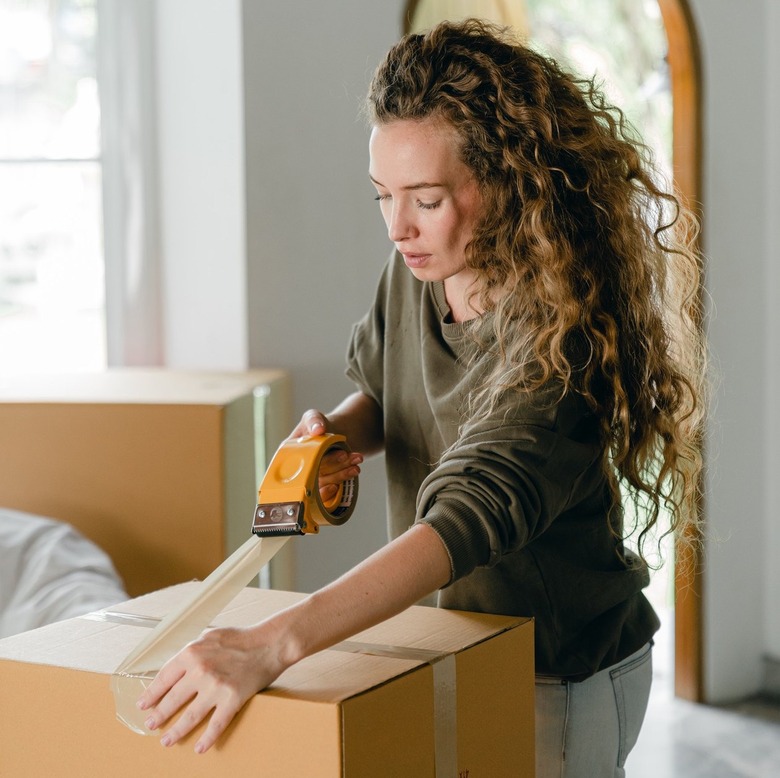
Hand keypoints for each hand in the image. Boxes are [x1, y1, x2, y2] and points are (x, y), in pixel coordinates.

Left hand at [137, 624, 285, 752]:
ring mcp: (216, 687)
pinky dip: (206, 739)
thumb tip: (175, 668)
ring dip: (175, 731)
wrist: (270, 643)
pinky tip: (199, 747)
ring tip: (167, 740)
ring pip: (189, 717)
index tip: (144, 703)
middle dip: (159, 715)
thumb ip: (192, 652)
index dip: (151, 693)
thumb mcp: (210, 636)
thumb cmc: (241, 638)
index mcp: (192, 653)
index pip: (163, 678)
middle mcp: (200, 671)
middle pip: (172, 700)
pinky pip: (215, 725)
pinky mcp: (232, 699)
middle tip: (151, 724)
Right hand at [289, 409, 362, 503]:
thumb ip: (314, 420)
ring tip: (356, 459)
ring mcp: (310, 480)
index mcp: (290, 453)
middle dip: (335, 464)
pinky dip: (341, 485)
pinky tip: (351, 473)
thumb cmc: (319, 426)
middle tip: (348, 454)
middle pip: (314, 473)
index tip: (339, 453)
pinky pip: (328, 494)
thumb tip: (318, 430)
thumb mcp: (314, 417)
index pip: (298, 463)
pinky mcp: (322, 486)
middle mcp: (299, 469)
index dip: (317, 461)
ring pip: (324, 482)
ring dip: (342, 473)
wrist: (334, 436)